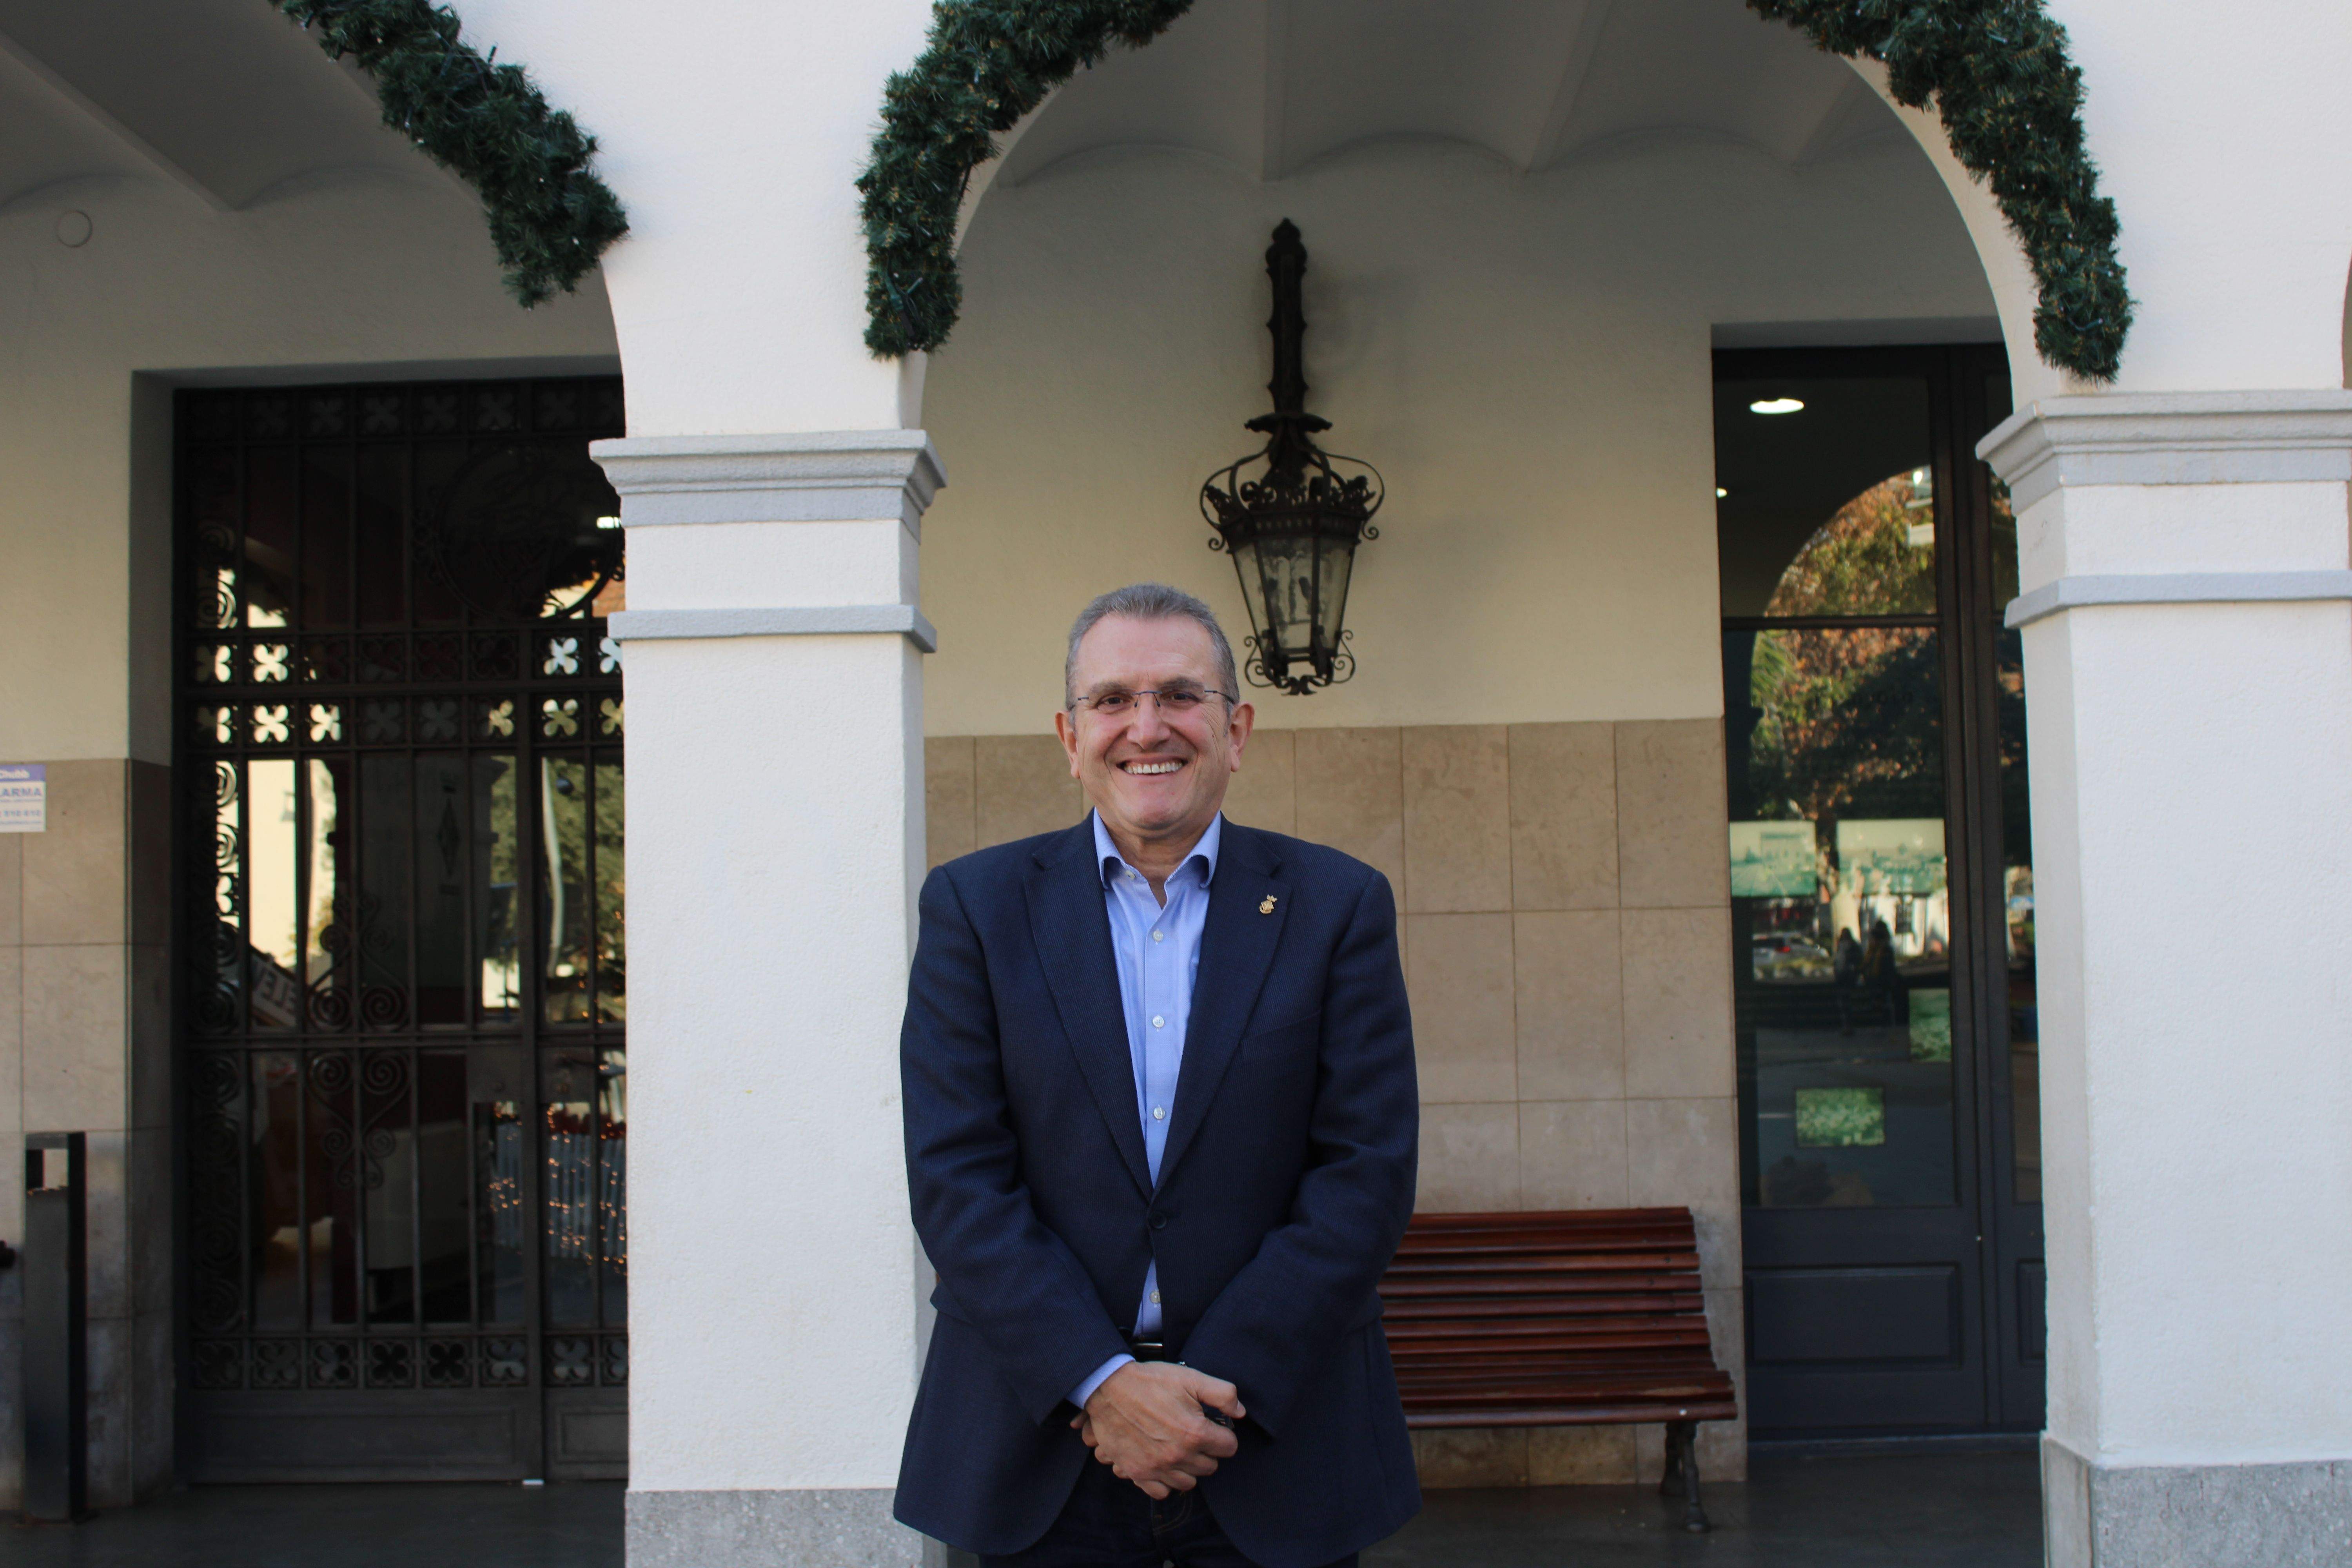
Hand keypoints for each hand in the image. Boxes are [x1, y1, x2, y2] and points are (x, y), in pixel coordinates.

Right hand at [1067, 1361, 1243, 1497]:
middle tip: (1195, 1435)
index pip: (1229, 1447)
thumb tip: (1240, 1413)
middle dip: (1207, 1451)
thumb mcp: (1191, 1378)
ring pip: (1189, 1482)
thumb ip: (1223, 1394)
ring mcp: (1157, 1468)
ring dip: (1189, 1468)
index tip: (1213, 1427)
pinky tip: (1164, 1464)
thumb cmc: (1151, 1382)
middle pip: (1210, 1466)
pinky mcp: (1138, 1473)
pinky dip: (1166, 1482)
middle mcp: (1179, 1456)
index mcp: (1195, 1433)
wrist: (1109, 1388)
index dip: (1224, 1435)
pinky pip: (1162, 1491)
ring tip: (1180, 1449)